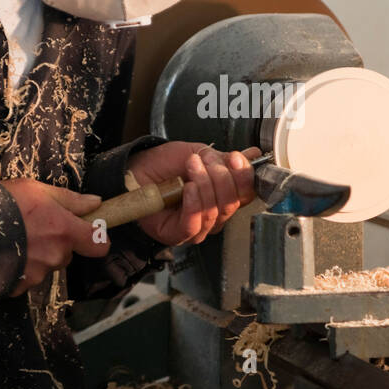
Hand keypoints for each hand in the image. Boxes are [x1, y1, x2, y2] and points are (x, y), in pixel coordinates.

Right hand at [0, 180, 109, 294]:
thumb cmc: (0, 204)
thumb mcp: (36, 189)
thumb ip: (69, 199)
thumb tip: (96, 203)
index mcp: (65, 231)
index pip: (100, 245)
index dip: (96, 238)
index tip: (88, 231)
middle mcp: (55, 255)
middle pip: (68, 254)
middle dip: (57, 244)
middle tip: (35, 228)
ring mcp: (37, 273)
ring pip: (48, 265)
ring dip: (38, 256)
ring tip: (15, 239)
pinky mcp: (19, 286)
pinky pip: (27, 278)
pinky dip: (20, 269)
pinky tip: (6, 254)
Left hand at [127, 143, 260, 245]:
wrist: (135, 170)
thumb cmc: (164, 164)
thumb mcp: (199, 154)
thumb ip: (225, 159)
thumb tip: (253, 156)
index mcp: (223, 195)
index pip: (246, 193)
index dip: (245, 176)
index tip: (237, 159)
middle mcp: (215, 214)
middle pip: (233, 203)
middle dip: (221, 178)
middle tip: (203, 160)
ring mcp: (198, 227)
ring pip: (215, 212)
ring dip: (204, 184)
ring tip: (190, 166)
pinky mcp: (179, 235)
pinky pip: (194, 223)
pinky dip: (194, 203)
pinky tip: (187, 188)